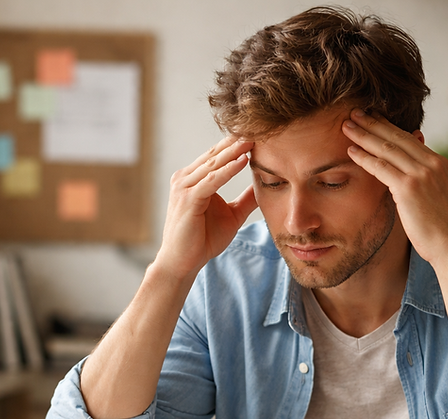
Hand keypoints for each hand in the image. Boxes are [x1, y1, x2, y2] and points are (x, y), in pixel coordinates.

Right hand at [156, 136, 256, 280]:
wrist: (183, 263)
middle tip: (259, 125)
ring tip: (254, 138)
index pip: (218, 155)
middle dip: (237, 140)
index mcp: (193, 178)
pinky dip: (228, 170)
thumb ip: (246, 199)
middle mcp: (185, 178)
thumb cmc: (203, 240)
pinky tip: (243, 160)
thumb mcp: (232, 215)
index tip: (260, 132)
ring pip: (214, 164)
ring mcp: (184, 187)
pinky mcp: (188, 199)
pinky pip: (211, 180)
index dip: (237, 143)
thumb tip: (264, 186)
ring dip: (235, 150)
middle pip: (215, 154)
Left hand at [342, 110, 447, 266]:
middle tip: (353, 112)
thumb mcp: (436, 195)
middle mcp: (432, 163)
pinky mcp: (409, 188)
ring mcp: (421, 174)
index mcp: (439, 163)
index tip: (371, 118)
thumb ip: (424, 179)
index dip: (387, 127)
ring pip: (387, 148)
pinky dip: (364, 158)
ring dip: (364, 135)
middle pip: (396, 137)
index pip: (408, 138)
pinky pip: (381, 167)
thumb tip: (409, 173)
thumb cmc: (441, 227)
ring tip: (346, 125)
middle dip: (373, 123)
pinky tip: (350, 151)